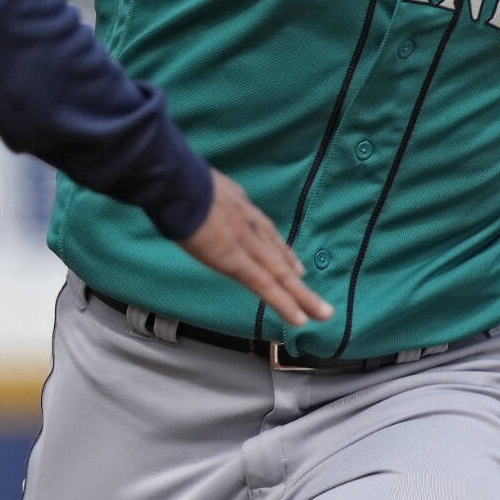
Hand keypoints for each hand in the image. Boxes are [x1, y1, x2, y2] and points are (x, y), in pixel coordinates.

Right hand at [176, 169, 331, 328]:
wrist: (177, 183)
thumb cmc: (177, 181)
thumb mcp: (202, 183)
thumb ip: (210, 196)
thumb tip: (202, 197)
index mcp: (240, 206)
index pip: (266, 233)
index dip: (282, 251)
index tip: (295, 266)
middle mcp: (250, 224)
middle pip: (278, 256)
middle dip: (297, 278)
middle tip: (318, 300)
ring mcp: (247, 243)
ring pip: (280, 274)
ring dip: (302, 295)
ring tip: (321, 313)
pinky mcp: (237, 261)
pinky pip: (265, 285)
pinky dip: (283, 302)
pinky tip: (298, 318)